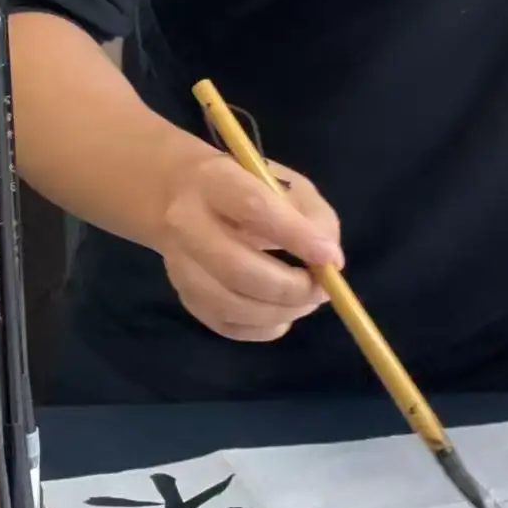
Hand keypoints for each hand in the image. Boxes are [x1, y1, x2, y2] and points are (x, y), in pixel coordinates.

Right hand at [159, 137, 341, 342]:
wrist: (177, 194)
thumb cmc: (242, 185)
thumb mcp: (283, 182)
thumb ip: (312, 214)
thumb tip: (331, 262)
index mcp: (214, 180)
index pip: (254, 209)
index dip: (296, 237)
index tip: (330, 258)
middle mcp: (186, 223)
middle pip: (236, 267)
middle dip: (290, 288)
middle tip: (321, 290)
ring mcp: (178, 264)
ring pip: (229, 303)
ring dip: (279, 311)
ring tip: (307, 302)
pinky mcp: (183, 294)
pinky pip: (225, 324)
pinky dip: (261, 328)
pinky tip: (281, 314)